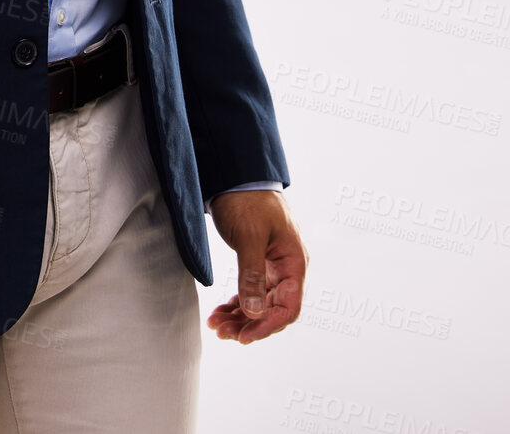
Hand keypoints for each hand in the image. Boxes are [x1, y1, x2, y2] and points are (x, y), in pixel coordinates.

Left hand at [206, 190, 307, 343]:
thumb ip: (251, 274)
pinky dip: (236, 302)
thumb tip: (254, 312)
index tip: (243, 337)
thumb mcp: (248, 236)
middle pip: (273, 308)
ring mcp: (273, 265)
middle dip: (248, 323)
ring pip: (260, 301)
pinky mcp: (258, 260)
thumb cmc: (247, 199)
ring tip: (216, 324)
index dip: (267, 325)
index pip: (289, 307)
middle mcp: (287, 267)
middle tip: (221, 332)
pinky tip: (220, 311)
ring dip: (240, 316)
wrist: (234, 173)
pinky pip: (251, 290)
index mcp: (294, 262)